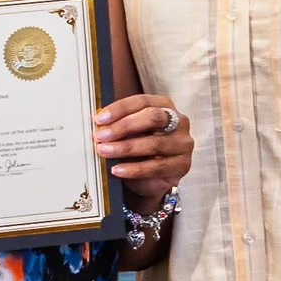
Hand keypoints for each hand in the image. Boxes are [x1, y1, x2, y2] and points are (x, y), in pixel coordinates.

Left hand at [94, 94, 191, 214]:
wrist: (149, 178)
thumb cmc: (138, 148)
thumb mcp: (128, 133)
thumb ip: (117, 124)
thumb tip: (96, 121)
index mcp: (164, 106)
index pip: (142, 101)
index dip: (120, 109)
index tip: (99, 118)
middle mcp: (179, 122)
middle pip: (153, 118)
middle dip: (124, 126)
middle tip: (101, 136)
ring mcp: (183, 144)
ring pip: (154, 144)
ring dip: (125, 148)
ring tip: (104, 151)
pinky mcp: (182, 165)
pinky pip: (157, 167)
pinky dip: (134, 169)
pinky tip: (117, 170)